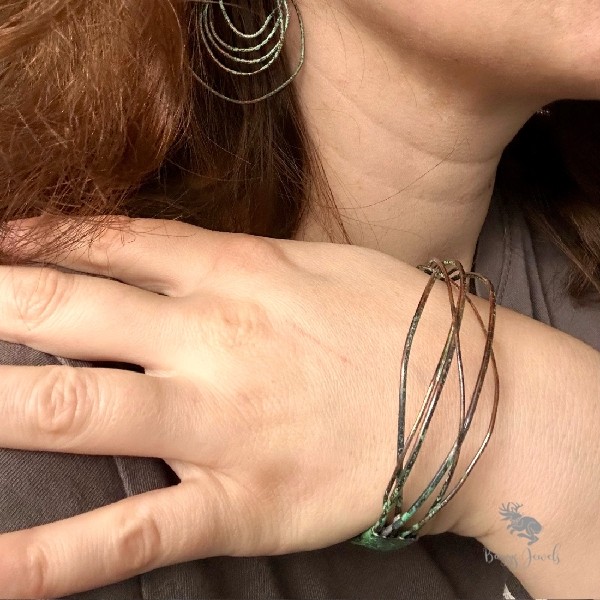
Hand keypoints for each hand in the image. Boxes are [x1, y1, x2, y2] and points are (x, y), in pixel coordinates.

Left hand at [0, 217, 464, 597]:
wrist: (463, 404)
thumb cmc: (393, 321)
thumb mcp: (314, 263)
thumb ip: (234, 259)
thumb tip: (166, 254)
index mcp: (236, 276)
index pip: (114, 244)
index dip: (42, 236)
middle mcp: (212, 343)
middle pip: (69, 312)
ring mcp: (218, 426)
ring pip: (74, 409)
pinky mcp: (239, 504)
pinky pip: (129, 534)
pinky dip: (50, 559)